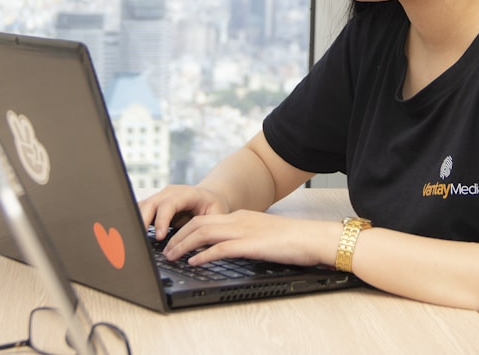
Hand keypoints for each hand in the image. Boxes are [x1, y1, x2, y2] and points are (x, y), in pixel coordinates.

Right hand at [138, 185, 230, 240]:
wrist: (209, 197)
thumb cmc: (213, 206)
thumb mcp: (216, 215)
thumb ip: (208, 229)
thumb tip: (198, 250)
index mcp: (186, 194)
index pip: (169, 204)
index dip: (162, 220)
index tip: (160, 236)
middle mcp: (169, 193)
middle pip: (150, 203)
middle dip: (143, 221)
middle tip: (141, 240)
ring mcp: (160, 197)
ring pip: (142, 206)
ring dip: (137, 222)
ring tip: (134, 240)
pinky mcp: (153, 205)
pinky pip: (140, 212)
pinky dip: (136, 223)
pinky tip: (134, 236)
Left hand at [163, 210, 340, 268]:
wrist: (313, 237)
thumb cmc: (293, 239)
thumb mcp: (262, 234)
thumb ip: (244, 238)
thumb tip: (229, 248)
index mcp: (241, 217)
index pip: (205, 219)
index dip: (185, 229)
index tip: (174, 239)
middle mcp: (239, 220)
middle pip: (198, 223)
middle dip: (178, 236)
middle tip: (165, 249)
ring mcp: (243, 231)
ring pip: (204, 233)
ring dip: (184, 245)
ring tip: (172, 256)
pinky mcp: (250, 244)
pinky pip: (220, 248)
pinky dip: (203, 255)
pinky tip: (194, 262)